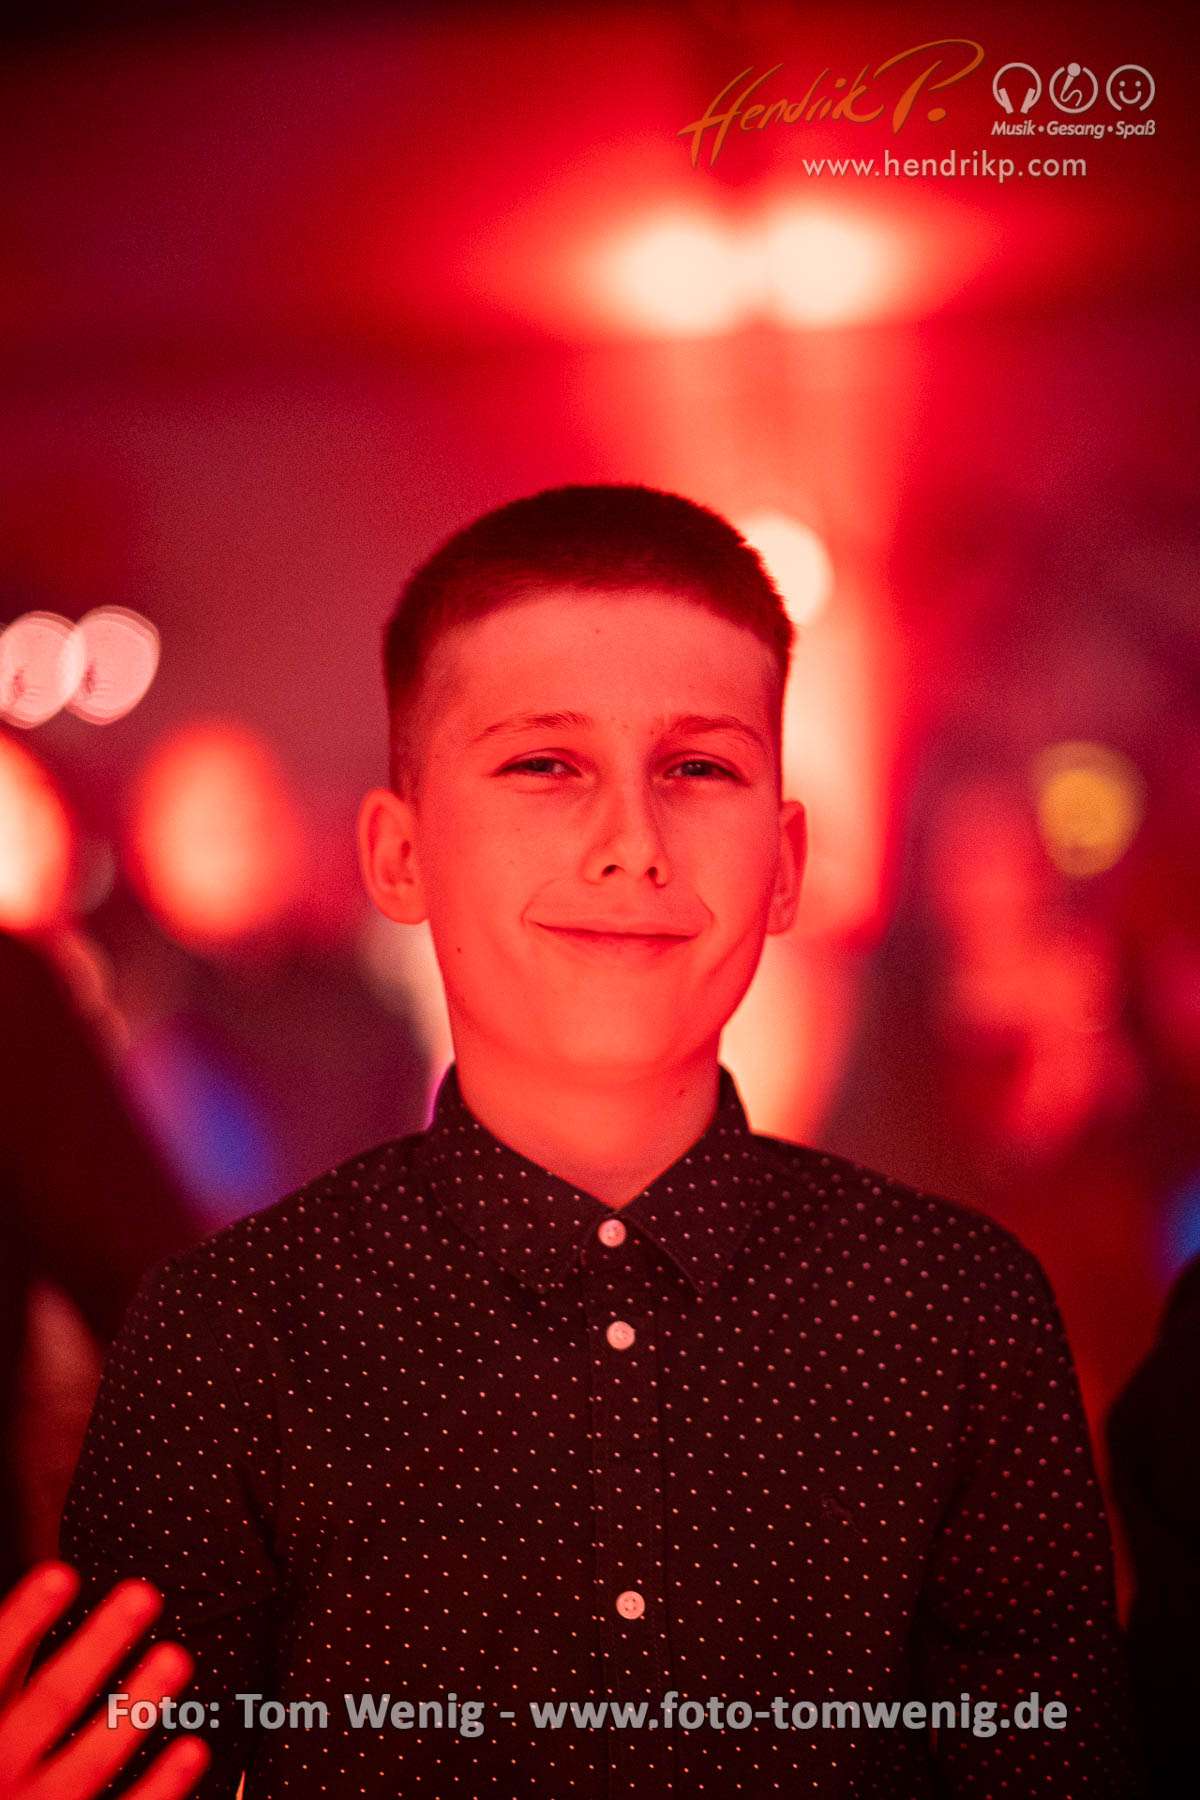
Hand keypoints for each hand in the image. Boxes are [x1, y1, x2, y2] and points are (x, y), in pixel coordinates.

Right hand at [0, 1562, 209, 1798]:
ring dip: (137, 1707)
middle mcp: (1, 1772)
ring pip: (91, 1762)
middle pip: (52, 1701)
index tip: (61, 1574)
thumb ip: (6, 1669)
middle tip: (142, 1594)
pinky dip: (161, 1786)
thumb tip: (44, 1581)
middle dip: (98, 1645)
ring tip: (175, 1657)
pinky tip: (193, 1749)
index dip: (24, 1619)